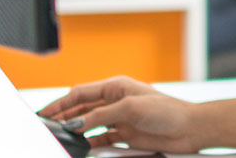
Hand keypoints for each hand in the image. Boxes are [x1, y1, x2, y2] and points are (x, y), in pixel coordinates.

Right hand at [39, 76, 201, 152]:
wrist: (189, 129)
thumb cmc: (167, 110)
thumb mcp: (130, 108)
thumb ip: (100, 116)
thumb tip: (76, 123)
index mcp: (116, 87)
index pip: (80, 93)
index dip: (61, 103)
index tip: (45, 112)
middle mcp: (115, 102)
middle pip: (81, 109)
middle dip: (64, 117)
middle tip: (47, 127)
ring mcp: (120, 119)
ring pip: (89, 125)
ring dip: (75, 131)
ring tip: (60, 138)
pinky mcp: (125, 135)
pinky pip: (101, 139)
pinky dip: (90, 144)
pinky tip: (81, 147)